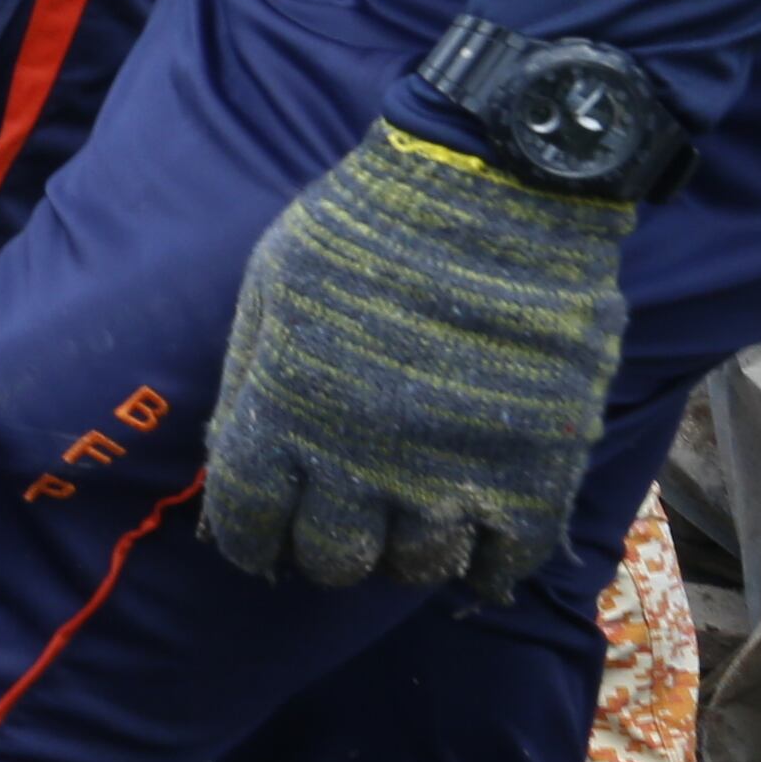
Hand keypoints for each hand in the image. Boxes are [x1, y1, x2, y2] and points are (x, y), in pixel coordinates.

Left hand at [206, 127, 637, 601]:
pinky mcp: (534, 472)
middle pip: (332, 561)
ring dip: (405, 553)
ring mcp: (450, 476)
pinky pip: (505, 561)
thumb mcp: (269, 292)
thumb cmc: (365, 228)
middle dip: (328, 548)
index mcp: (282, 418)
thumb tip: (226, 460)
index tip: (261, 540)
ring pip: (415, 569)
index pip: (247, 524)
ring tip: (410, 520)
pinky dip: (487, 564)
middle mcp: (359, 465)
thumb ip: (249, 383)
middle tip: (342, 521)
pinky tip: (477, 541)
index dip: (250, 541)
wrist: (494, 192)